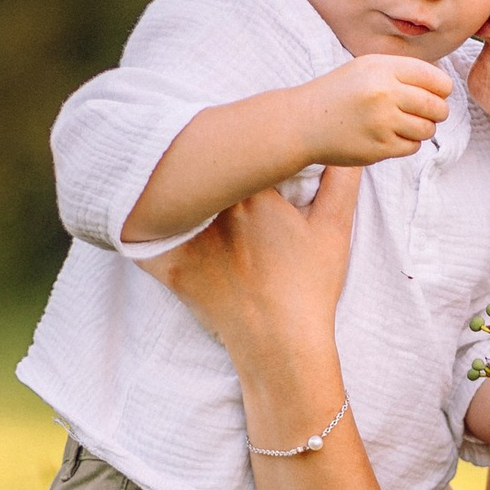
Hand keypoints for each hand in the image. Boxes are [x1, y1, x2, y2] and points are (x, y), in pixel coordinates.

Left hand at [161, 163, 359, 387]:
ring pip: (172, 196)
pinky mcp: (171, 267)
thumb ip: (341, 180)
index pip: (238, 148)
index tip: (245, 145)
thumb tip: (348, 147)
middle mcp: (216, 209)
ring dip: (176, 188)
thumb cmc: (310, 286)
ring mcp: (190, 238)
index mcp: (254, 192)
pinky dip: (141, 226)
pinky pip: (145, 238)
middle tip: (212, 158)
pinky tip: (143, 216)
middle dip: (207, 162)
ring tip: (177, 180)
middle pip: (202, 169)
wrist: (281, 345)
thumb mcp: (335, 228)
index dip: (241, 144)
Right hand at [299, 55, 449, 166]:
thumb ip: (402, 71)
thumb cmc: (338, 93)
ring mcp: (382, 122)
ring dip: (422, 128)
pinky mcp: (378, 148)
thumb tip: (443, 86)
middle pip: (437, 106)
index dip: (442, 88)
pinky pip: (412, 147)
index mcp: (383, 69)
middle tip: (428, 112)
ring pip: (427, 129)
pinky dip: (407, 143)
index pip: (435, 79)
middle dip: (437, 111)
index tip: (437, 93)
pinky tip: (391, 135)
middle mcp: (384, 93)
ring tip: (405, 123)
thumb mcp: (366, 67)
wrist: (303, 122)